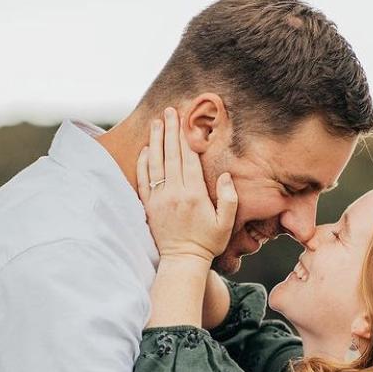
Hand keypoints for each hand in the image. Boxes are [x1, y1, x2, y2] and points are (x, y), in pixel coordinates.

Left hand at [135, 107, 236, 264]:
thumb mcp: (226, 223)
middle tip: (169, 111)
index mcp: (194, 194)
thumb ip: (229, 198)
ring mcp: (159, 198)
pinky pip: (144, 179)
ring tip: (156, 122)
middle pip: (171, 154)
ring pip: (155, 163)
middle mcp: (175, 193)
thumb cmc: (208, 242)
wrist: (182, 261)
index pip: (189, 158)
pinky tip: (146, 149)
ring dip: (155, 140)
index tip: (185, 119)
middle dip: (170, 130)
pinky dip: (144, 162)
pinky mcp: (149, 205)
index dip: (186, 137)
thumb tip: (224, 176)